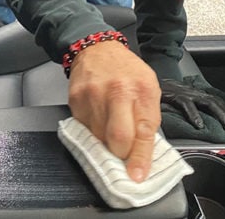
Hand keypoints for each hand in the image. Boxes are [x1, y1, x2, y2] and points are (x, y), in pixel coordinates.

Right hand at [67, 41, 160, 182]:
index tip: (137, 176)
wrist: (97, 49)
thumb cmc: (126, 71)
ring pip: (98, 138)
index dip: (140, 158)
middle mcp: (118, 92)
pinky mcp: (76, 100)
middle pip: (118, 138)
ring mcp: (94, 96)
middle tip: (123, 152)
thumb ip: (148, 118)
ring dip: (105, 142)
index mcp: (142, 90)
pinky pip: (84, 130)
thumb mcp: (149, 87)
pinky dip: (92, 131)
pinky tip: (98, 116)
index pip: (143, 131)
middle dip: (121, 154)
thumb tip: (145, 153)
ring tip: (110, 126)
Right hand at [160, 78, 224, 133]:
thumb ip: (186, 112)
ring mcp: (185, 93)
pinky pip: (187, 105)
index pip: (215, 102)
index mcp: (194, 95)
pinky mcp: (175, 95)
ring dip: (220, 115)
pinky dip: (194, 115)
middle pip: (216, 102)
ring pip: (208, 103)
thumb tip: (197, 128)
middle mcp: (192, 93)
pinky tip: (199, 125)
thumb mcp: (176, 103)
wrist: (144, 80)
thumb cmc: (159, 94)